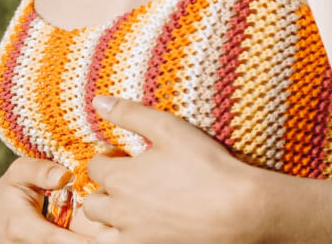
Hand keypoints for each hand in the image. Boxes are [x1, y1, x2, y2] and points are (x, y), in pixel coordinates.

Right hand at [0, 157, 102, 243]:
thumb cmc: (9, 190)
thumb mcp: (19, 173)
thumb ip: (39, 170)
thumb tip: (65, 175)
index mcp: (20, 227)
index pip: (55, 240)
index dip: (80, 242)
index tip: (104, 238)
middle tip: (114, 236)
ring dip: (84, 243)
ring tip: (110, 236)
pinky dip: (77, 243)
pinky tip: (96, 238)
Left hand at [78, 96, 268, 242]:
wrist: (239, 210)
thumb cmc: (206, 166)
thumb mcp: (167, 128)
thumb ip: (129, 113)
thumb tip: (98, 101)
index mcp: (121, 178)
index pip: (95, 167)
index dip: (108, 158)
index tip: (123, 156)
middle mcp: (119, 211)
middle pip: (93, 203)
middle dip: (104, 191)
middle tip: (128, 183)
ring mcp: (133, 237)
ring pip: (101, 233)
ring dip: (108, 220)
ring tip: (129, 210)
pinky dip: (123, 238)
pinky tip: (141, 228)